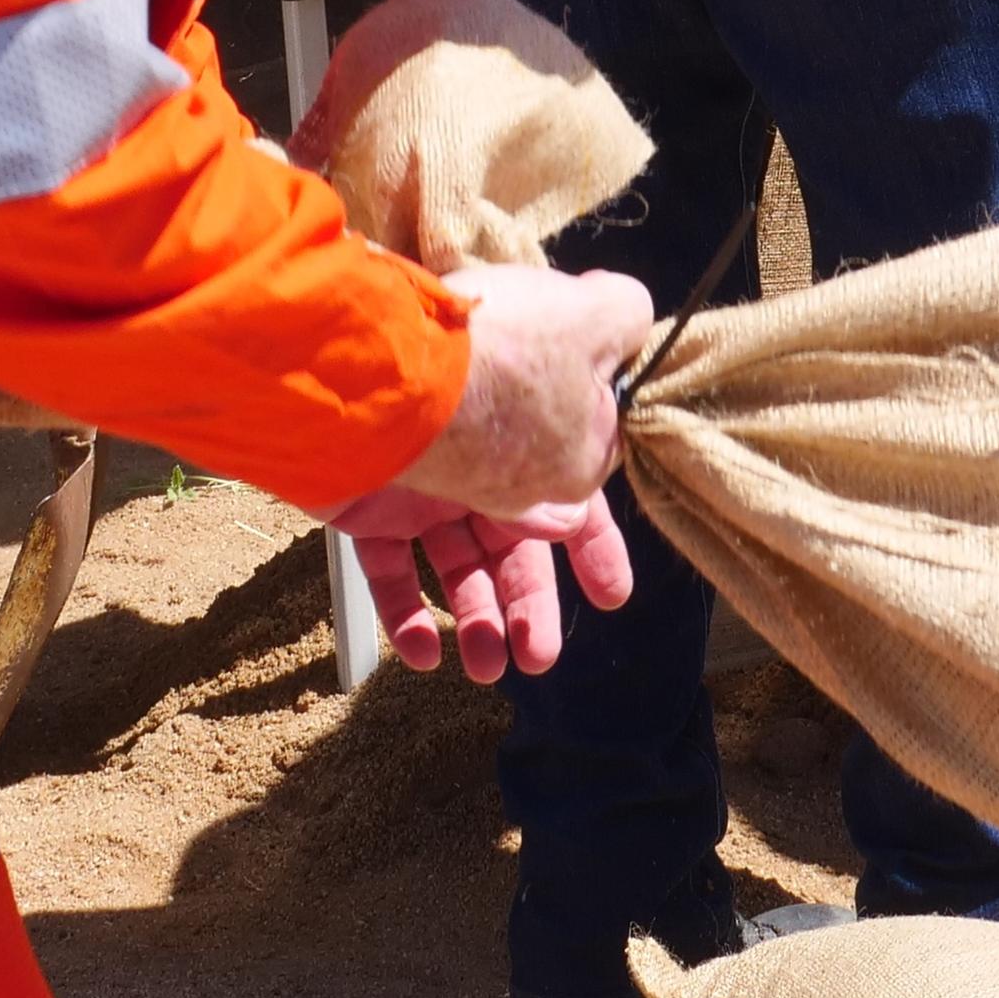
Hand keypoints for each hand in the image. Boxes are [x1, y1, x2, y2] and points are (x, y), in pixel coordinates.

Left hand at [321, 259, 653, 680]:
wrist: (384, 366)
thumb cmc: (493, 360)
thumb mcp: (585, 329)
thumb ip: (619, 331)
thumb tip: (631, 343)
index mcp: (532, 434)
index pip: (573, 499)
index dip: (596, 548)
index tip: (613, 594)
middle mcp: (478, 461)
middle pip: (515, 548)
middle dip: (535, 606)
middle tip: (540, 658)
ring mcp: (422, 486)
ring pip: (458, 569)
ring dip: (479, 623)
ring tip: (489, 668)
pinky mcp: (368, 508)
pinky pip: (389, 573)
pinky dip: (407, 618)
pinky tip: (427, 653)